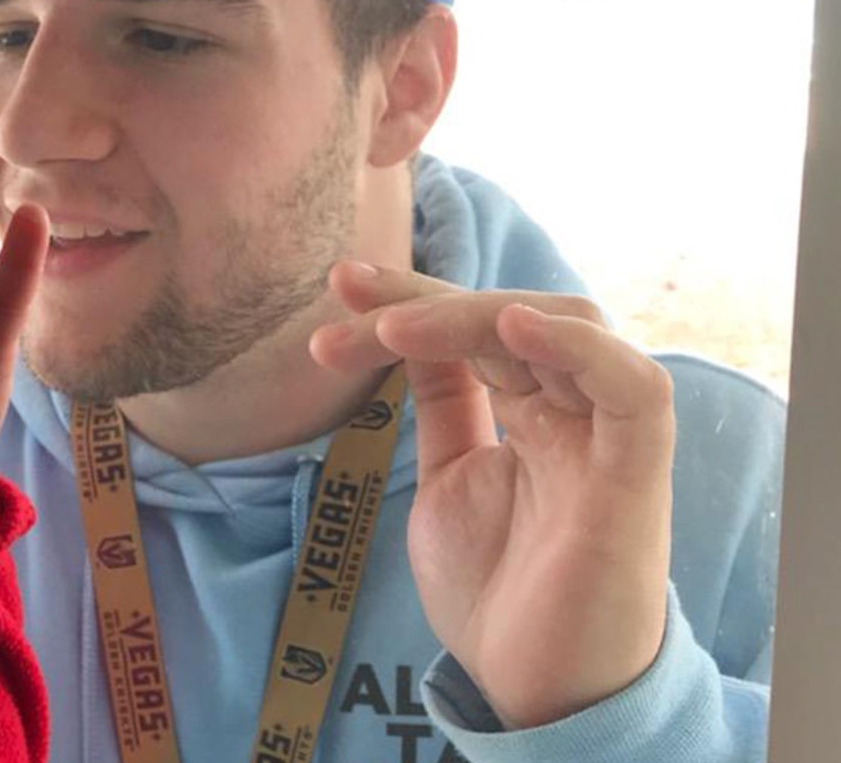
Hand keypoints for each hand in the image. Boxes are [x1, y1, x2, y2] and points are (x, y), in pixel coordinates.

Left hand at [309, 261, 674, 728]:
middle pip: (511, 317)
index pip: (475, 330)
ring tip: (390, 326)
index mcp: (535, 412)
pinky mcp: (635, 477)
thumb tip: (402, 333)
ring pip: (565, 329)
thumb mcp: (448, 476)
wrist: (532, 690)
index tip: (340, 284)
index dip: (411, 300)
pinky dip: (578, 347)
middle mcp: (576, 413)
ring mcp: (608, 440)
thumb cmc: (498, 591)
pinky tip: (511, 325)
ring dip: (472, 315)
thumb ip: (443, 404)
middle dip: (422, 300)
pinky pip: (634, 390)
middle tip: (344, 294)